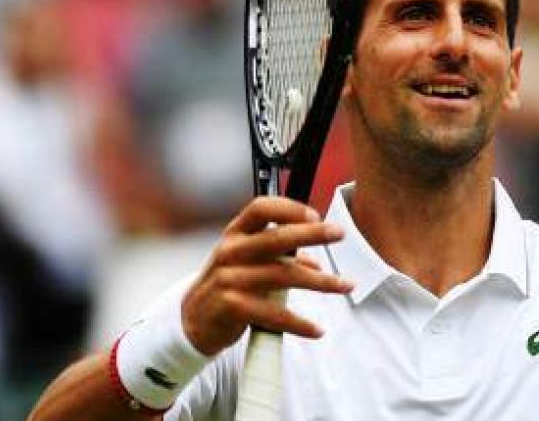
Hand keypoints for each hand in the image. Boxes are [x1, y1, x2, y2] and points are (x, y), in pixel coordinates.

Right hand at [181, 197, 352, 355]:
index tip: (316, 215)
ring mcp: (230, 279)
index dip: (289, 208)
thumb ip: (279, 257)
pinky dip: (300, 323)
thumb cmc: (227, 284)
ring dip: (321, 282)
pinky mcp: (233, 307)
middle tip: (340, 233)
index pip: (260, 208)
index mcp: (235, 234)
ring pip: (284, 276)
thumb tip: (316, 262)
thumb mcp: (247, 262)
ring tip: (346, 285)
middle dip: (313, 234)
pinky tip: (317, 329)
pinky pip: (275, 314)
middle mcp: (231, 251)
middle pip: (277, 238)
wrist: (192, 321)